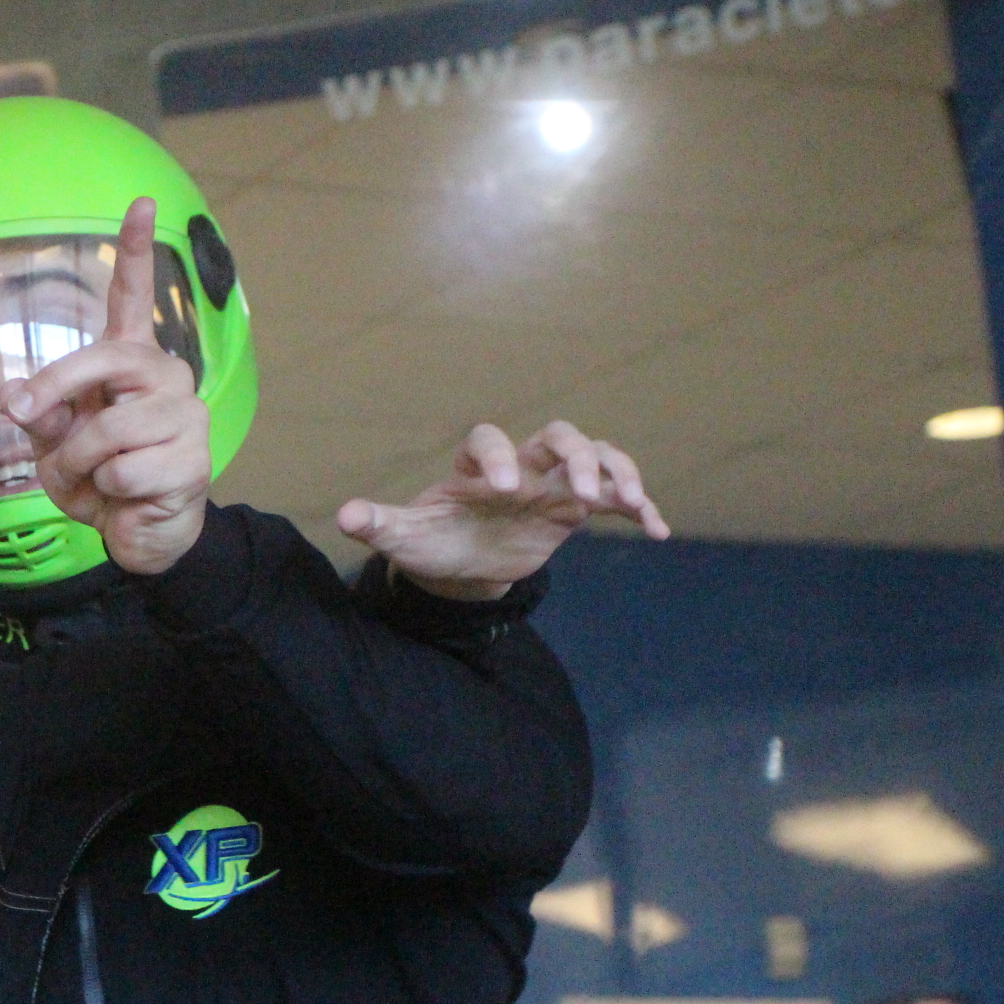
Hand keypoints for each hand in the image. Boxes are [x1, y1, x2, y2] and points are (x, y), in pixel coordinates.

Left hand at [0, 198, 212, 575]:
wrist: (137, 535)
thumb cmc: (99, 479)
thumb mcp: (57, 442)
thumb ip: (40, 412)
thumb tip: (14, 397)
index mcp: (130, 365)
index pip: (134, 298)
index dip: (136, 251)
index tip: (142, 202)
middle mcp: (165, 379)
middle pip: (105, 360)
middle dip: (56, 391)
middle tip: (26, 416)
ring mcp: (185, 417)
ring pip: (106, 429)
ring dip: (77, 464)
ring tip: (91, 480)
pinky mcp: (193, 460)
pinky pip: (121, 468)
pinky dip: (104, 492)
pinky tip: (124, 497)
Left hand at [337, 420, 669, 601]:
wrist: (460, 566)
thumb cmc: (431, 542)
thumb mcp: (404, 536)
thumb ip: (380, 522)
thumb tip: (346, 515)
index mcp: (475, 466)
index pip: (489, 440)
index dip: (500, 455)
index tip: (503, 489)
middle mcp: (520, 466)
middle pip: (557, 436)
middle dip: (573, 457)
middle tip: (578, 491)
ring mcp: (552, 484)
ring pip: (595, 457)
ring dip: (617, 473)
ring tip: (631, 503)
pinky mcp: (574, 509)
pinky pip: (615, 497)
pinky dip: (641, 508)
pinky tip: (658, 531)